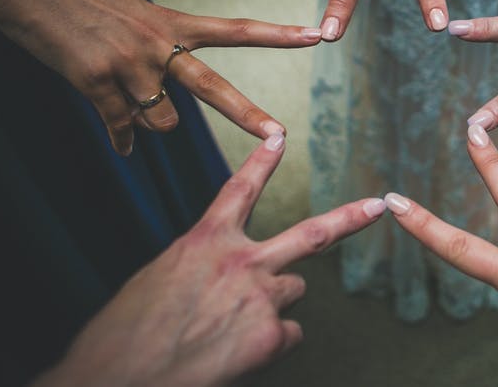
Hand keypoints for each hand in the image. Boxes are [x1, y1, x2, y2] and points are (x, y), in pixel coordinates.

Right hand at [0, 0, 321, 154]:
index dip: (278, 34)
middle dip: (248, 114)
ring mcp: (128, 64)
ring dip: (151, 125)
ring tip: (127, 103)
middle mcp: (158, 43)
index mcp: (171, 21)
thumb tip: (155, 114)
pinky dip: (122, 141)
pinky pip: (120, 128)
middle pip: (214, 87)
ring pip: (161, 121)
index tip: (316, 34)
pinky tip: (121, 148)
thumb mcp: (130, 16)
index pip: (236, 30)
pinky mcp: (95, 82)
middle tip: (280, 136)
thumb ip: (155, 55)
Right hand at [35, 134, 386, 386]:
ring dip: (275, 304)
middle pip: (311, 235)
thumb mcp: (158, 280)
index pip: (240, 190)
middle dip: (350, 218)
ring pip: (294, 291)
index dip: (262, 162)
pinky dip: (272, 344)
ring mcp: (261, 298)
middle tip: (379, 206)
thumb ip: (199, 267)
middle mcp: (241, 262)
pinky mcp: (270, 336)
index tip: (279, 136)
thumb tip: (219, 278)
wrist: (119, 375)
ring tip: (234, 326)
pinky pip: (290, 334)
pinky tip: (240, 353)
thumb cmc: (124, 334)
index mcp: (204, 242)